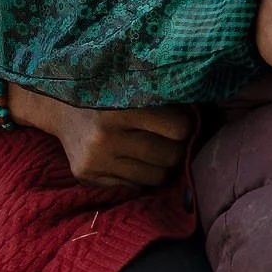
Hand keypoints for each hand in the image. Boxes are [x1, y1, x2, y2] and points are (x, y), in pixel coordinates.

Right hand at [0, 76, 194, 188]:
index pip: (180, 129)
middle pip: (171, 156)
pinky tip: (128, 156)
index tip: (179, 118)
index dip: (185, 125)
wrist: (60, 105)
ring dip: (161, 164)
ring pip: (156, 177)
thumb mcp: (136, 85)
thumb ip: (169, 100)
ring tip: (150, 147)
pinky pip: (135, 186)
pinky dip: (139, 174)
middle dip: (176, 147)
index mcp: (121, 108)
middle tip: (168, 136)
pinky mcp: (86, 177)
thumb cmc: (110, 92)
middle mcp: (105, 137)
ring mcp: (95, 161)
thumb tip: (211, 119)